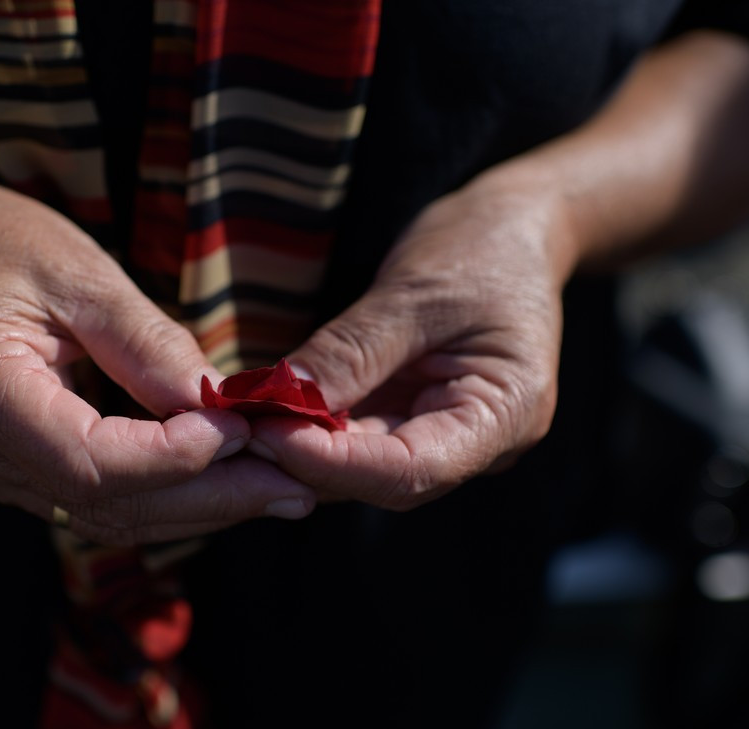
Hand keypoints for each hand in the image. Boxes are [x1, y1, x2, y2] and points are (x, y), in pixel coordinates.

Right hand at [0, 183, 314, 543]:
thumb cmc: (4, 242)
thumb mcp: (80, 270)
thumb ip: (144, 342)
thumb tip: (215, 405)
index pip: (83, 458)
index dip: (170, 457)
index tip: (241, 430)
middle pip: (99, 503)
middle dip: (204, 498)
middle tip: (291, 489)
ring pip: (102, 516)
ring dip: (195, 508)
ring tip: (277, 492)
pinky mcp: (12, 472)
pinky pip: (93, 502)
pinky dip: (163, 496)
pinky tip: (224, 484)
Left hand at [248, 175, 573, 509]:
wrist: (513, 228)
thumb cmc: (480, 248)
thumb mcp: (414, 292)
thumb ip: (352, 352)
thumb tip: (281, 399)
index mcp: (506, 414)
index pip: (412, 470)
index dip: (334, 463)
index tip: (266, 433)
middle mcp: (480, 443)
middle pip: (383, 480)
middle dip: (307, 460)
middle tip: (235, 429)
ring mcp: (446, 436)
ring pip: (363, 467)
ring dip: (302, 449)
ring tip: (242, 417)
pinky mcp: (414, 421)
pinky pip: (358, 439)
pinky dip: (312, 428)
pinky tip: (268, 408)